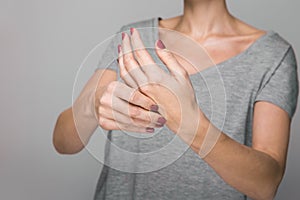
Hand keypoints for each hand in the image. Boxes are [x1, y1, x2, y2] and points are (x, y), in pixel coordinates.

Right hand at [95, 80, 165, 132]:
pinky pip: (124, 128)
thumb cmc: (117, 91)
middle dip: (150, 117)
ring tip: (157, 124)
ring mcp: (103, 112)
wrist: (97, 98)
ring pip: (129, 122)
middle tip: (162, 119)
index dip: (147, 103)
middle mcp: (106, 99)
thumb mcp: (126, 84)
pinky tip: (148, 128)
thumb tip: (160, 98)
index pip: (133, 96)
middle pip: (132, 112)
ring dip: (146, 124)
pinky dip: (138, 129)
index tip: (158, 107)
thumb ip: (139, 89)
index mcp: (113, 86)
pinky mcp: (103, 123)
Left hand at [118, 28, 200, 143]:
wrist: (183, 120)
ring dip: (121, 57)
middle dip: (125, 46)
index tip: (133, 31)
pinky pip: (126, 82)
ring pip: (124, 72)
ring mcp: (139, 93)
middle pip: (128, 61)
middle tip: (124, 36)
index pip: (140, 53)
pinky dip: (122, 70)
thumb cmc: (185, 97)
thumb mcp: (181, 74)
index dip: (135, 40)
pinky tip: (123, 64)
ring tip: (121, 47)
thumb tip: (157, 43)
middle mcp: (144, 85)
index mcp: (156, 77)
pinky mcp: (138, 99)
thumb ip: (168, 57)